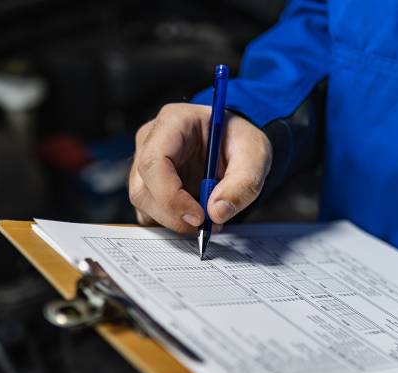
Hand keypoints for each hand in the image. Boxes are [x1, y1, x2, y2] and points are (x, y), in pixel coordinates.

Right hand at [129, 103, 271, 232]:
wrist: (234, 144)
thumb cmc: (239, 141)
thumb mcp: (255, 155)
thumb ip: (243, 183)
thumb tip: (217, 212)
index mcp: (173, 122)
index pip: (153, 163)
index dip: (170, 196)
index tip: (198, 217)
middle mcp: (150, 141)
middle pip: (142, 189)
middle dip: (173, 215)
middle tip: (206, 224)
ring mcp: (144, 164)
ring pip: (143, 204)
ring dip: (172, 220)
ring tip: (205, 217)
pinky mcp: (147, 185)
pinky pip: (147, 211)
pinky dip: (169, 221)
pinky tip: (192, 213)